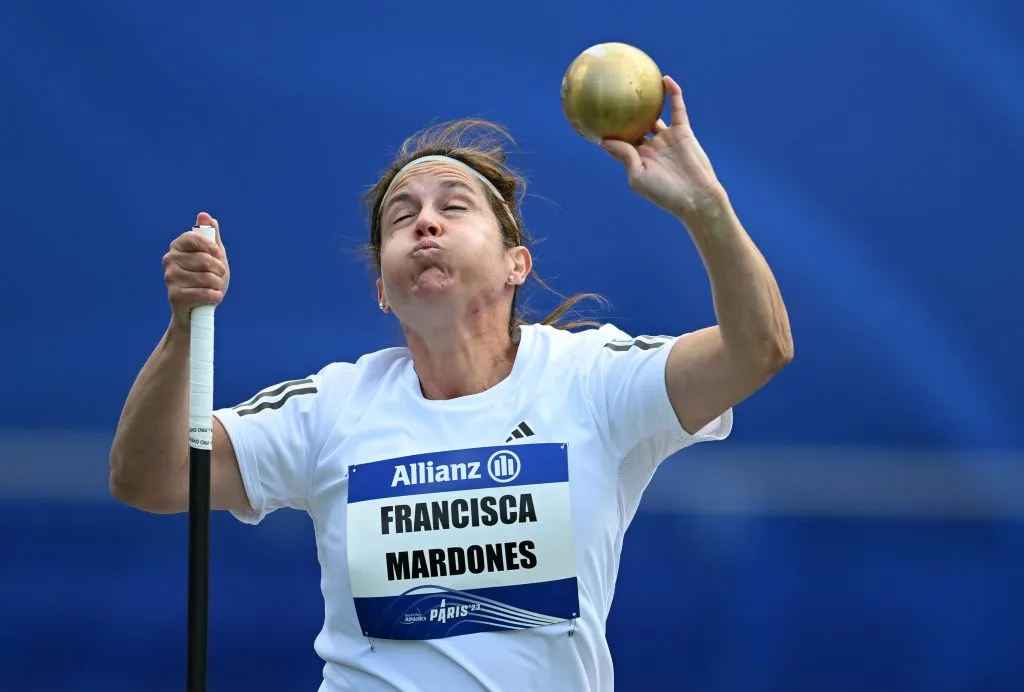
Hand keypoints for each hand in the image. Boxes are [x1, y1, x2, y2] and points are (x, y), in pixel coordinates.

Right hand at [163, 212, 229, 329]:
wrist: (197, 310)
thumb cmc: (206, 280)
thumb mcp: (213, 256)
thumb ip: (210, 236)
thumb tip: (204, 215)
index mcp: (177, 246)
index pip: (196, 238)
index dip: (213, 249)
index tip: (218, 256)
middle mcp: (169, 260)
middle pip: (205, 259)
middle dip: (219, 270)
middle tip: (217, 276)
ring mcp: (170, 278)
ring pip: (208, 277)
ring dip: (218, 285)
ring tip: (213, 288)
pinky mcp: (175, 296)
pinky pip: (205, 293)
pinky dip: (215, 297)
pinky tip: (212, 298)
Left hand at [601, 76, 726, 223]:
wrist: (696, 196)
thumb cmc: (665, 193)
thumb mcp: (639, 177)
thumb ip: (625, 157)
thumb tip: (605, 140)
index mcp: (638, 159)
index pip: (619, 144)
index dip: (608, 134)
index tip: (593, 122)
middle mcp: (651, 147)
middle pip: (634, 126)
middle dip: (623, 115)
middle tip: (610, 97)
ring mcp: (666, 137)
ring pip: (654, 115)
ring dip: (647, 101)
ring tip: (635, 83)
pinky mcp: (682, 131)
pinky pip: (677, 108)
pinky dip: (673, 93)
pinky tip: (664, 79)